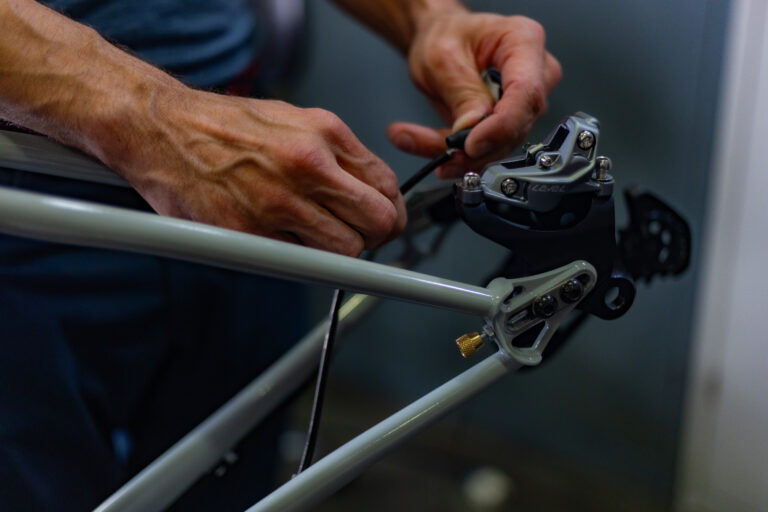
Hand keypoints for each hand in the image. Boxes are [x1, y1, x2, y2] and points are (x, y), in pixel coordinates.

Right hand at [105, 88, 405, 256]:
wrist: (161, 127)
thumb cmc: (225, 125)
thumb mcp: (294, 118)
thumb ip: (337, 154)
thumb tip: (370, 189)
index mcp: (324, 133)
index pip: (387, 185)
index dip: (392, 210)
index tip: (385, 219)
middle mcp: (307, 166)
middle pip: (377, 222)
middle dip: (378, 237)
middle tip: (363, 238)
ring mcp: (278, 201)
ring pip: (345, 250)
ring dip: (341, 254)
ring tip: (323, 243)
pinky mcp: (249, 232)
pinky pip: (299, 262)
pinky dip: (300, 260)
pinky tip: (287, 243)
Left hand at [388, 11, 561, 177]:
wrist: (443, 39)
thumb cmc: (447, 34)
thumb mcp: (443, 57)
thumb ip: (461, 94)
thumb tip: (472, 130)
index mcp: (523, 41)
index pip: (526, 93)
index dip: (501, 126)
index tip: (471, 144)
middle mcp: (535, 73)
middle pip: (516, 126)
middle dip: (476, 147)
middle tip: (439, 150)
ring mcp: (525, 102)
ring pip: (501, 146)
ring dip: (460, 154)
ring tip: (417, 141)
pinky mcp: (509, 124)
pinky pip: (487, 150)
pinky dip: (456, 155)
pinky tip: (429, 147)